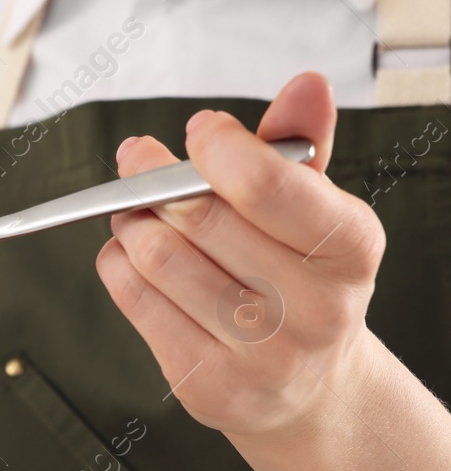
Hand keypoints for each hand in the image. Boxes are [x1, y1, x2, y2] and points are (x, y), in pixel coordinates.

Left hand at [95, 72, 385, 438]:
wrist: (309, 386)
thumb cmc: (303, 280)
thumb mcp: (318, 211)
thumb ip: (301, 147)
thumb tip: (305, 84)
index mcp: (350, 248)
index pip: (269, 187)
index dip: (219, 149)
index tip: (200, 131)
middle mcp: (312, 307)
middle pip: (200, 220)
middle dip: (155, 179)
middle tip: (137, 158)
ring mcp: (259, 354)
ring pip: (159, 259)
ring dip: (131, 222)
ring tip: (134, 210)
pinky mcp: (205, 384)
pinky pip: (135, 301)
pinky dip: (119, 264)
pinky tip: (130, 254)